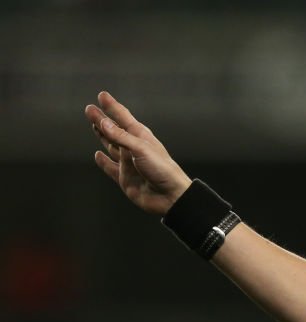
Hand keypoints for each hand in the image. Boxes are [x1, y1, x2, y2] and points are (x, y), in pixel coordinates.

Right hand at [84, 91, 190, 215]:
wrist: (171, 197)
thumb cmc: (162, 170)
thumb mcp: (141, 149)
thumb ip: (121, 136)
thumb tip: (103, 122)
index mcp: (141, 137)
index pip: (123, 117)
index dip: (112, 107)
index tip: (102, 95)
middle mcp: (134, 148)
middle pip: (114, 130)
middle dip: (101, 120)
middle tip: (89, 109)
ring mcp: (128, 164)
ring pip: (111, 146)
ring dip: (102, 136)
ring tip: (94, 125)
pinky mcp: (125, 178)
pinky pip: (110, 168)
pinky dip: (103, 161)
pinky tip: (97, 155)